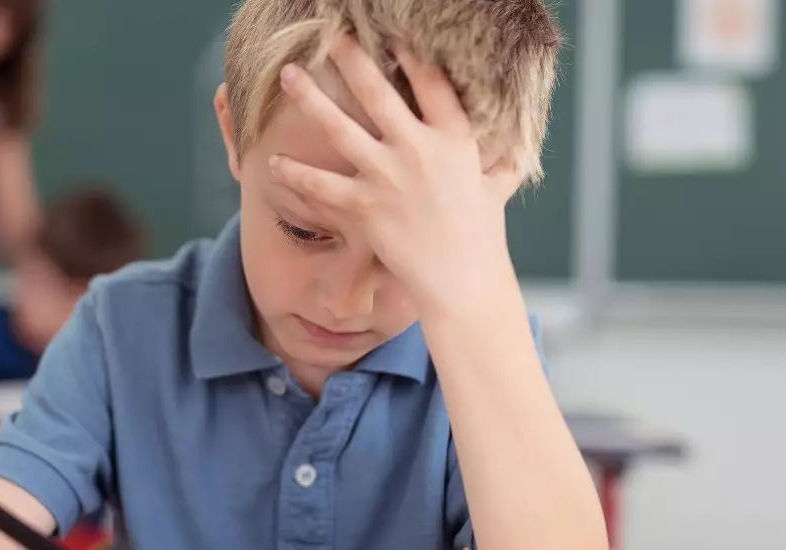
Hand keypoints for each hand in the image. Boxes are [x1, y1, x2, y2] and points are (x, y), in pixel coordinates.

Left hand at [268, 36, 523, 317]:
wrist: (462, 279)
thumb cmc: (481, 235)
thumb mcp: (496, 188)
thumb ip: (497, 165)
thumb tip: (513, 155)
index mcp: (454, 138)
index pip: (431, 83)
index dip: (410, 55)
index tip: (391, 35)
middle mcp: (418, 150)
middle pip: (378, 92)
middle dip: (352, 59)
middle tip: (331, 36)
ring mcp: (388, 176)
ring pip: (339, 127)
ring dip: (311, 98)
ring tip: (289, 74)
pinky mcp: (364, 206)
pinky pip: (320, 184)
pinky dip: (294, 173)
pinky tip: (272, 162)